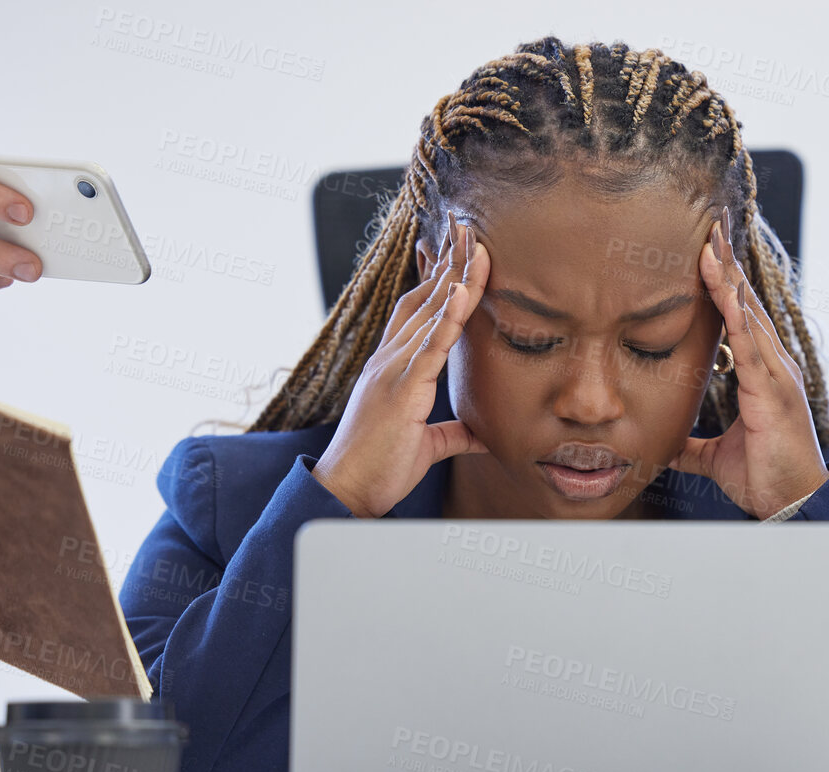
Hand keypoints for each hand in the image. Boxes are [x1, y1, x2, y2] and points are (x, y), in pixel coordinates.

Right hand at [312, 219, 487, 517]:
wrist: (347, 491)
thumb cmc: (381, 467)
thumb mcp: (427, 446)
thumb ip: (453, 433)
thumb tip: (481, 434)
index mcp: (394, 366)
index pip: (415, 309)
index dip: (434, 275)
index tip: (449, 245)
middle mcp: (390, 358)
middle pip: (424, 297)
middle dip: (448, 260)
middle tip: (467, 224)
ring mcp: (393, 370)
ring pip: (429, 311)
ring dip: (454, 275)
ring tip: (474, 242)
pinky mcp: (401, 389)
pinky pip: (430, 347)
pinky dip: (448, 318)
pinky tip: (463, 291)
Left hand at [670, 218, 828, 518]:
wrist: (793, 504)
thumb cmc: (764, 477)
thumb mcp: (714, 457)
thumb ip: (691, 444)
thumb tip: (664, 442)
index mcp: (761, 374)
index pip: (739, 318)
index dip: (723, 285)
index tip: (706, 252)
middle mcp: (772, 364)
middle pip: (745, 303)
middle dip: (726, 264)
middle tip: (709, 225)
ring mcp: (775, 372)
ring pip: (747, 311)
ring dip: (727, 275)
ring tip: (709, 239)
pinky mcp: (771, 387)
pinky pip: (748, 338)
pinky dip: (732, 306)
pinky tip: (719, 280)